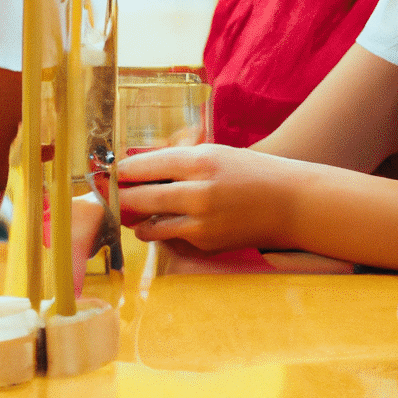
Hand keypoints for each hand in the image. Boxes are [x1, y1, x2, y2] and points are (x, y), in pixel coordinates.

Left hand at [116, 144, 295, 251]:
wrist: (289, 203)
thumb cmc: (253, 172)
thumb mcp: (217, 154)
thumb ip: (181, 162)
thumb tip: (139, 169)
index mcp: (202, 161)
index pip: (147, 166)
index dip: (124, 170)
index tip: (111, 171)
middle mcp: (199, 192)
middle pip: (140, 196)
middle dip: (120, 196)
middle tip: (108, 194)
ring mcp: (201, 221)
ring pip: (149, 224)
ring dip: (135, 219)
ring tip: (129, 213)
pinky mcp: (205, 243)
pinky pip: (170, 236)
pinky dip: (161, 230)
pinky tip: (161, 222)